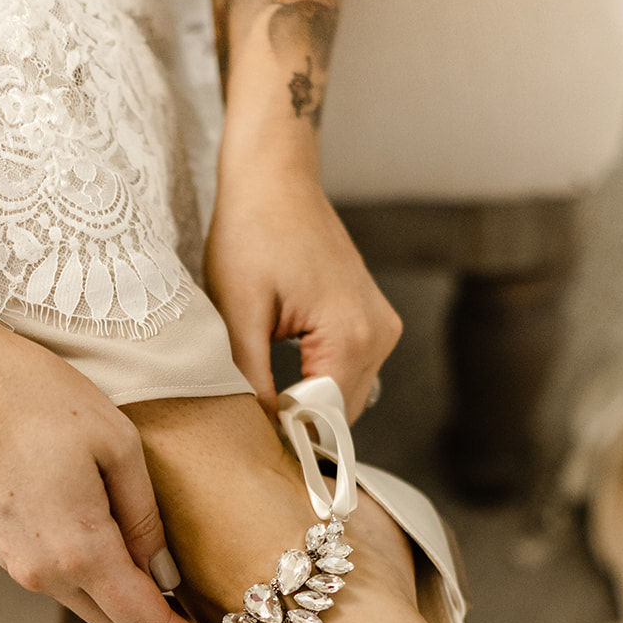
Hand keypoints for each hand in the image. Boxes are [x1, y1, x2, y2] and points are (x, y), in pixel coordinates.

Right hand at [0, 305, 236, 622]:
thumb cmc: (30, 394)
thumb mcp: (116, 443)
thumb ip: (145, 516)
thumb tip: (163, 568)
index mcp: (79, 551)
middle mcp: (43, 572)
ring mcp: (17, 562)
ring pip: (92, 605)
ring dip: (136, 613)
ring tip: (183, 612)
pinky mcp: (4, 544)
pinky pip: (66, 582)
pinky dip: (104, 589)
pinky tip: (131, 574)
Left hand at [204, 164, 401, 421]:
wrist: (275, 181)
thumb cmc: (252, 235)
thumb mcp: (238, 312)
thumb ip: (252, 377)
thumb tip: (264, 428)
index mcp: (352, 336)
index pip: (326, 419)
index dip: (289, 436)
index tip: (252, 440)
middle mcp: (380, 336)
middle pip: (341, 413)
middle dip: (300, 423)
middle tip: (252, 422)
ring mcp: (383, 327)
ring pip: (346, 396)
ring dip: (308, 402)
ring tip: (264, 392)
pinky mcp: (375, 320)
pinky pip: (349, 371)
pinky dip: (318, 380)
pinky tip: (283, 373)